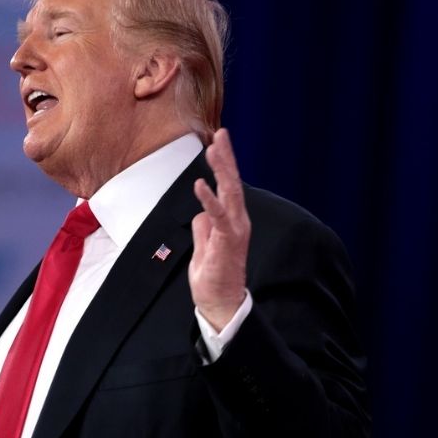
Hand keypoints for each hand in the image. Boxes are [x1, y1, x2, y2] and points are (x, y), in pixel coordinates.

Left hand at [190, 128, 249, 331]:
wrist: (220, 303)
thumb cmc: (213, 277)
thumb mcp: (203, 246)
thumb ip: (204, 228)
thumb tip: (201, 214)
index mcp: (232, 221)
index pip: (228, 187)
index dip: (224, 164)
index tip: (218, 142)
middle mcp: (238, 221)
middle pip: (232, 183)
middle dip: (226, 157)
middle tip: (221, 134)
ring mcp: (235, 231)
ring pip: (229, 193)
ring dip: (221, 170)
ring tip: (214, 149)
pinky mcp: (227, 242)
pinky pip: (217, 216)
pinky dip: (208, 200)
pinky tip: (199, 185)